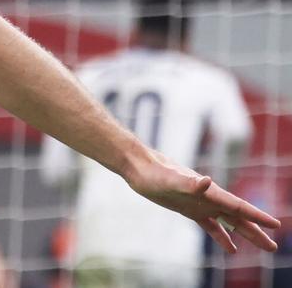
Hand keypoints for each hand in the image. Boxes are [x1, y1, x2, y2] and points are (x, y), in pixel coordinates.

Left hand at [127, 149, 279, 252]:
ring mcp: (201, 204)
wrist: (140, 167)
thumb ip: (189, 182)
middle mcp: (209, 198)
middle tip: (274, 246)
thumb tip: (207, 181)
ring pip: (229, 222)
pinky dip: (223, 236)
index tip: (275, 226)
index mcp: (210, 192)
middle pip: (239, 217)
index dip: (257, 216)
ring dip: (246, 234)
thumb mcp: (170, 179)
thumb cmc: (155, 171)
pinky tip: (232, 248)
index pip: (239, 206)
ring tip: (264, 247)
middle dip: (257, 231)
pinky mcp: (189, 209)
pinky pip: (211, 226)